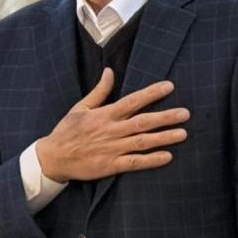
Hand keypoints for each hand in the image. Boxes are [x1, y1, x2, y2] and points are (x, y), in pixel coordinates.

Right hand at [34, 69, 187, 182]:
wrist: (53, 157)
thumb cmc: (67, 131)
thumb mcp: (80, 107)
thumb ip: (99, 91)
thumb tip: (110, 71)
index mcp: (104, 115)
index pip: (132, 101)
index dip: (151, 93)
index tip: (169, 86)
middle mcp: (110, 131)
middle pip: (142, 122)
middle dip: (165, 117)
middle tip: (185, 113)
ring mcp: (111, 149)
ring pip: (142, 142)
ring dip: (163, 137)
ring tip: (183, 133)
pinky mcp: (110, 165)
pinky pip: (134, 162)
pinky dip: (151, 160)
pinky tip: (167, 156)